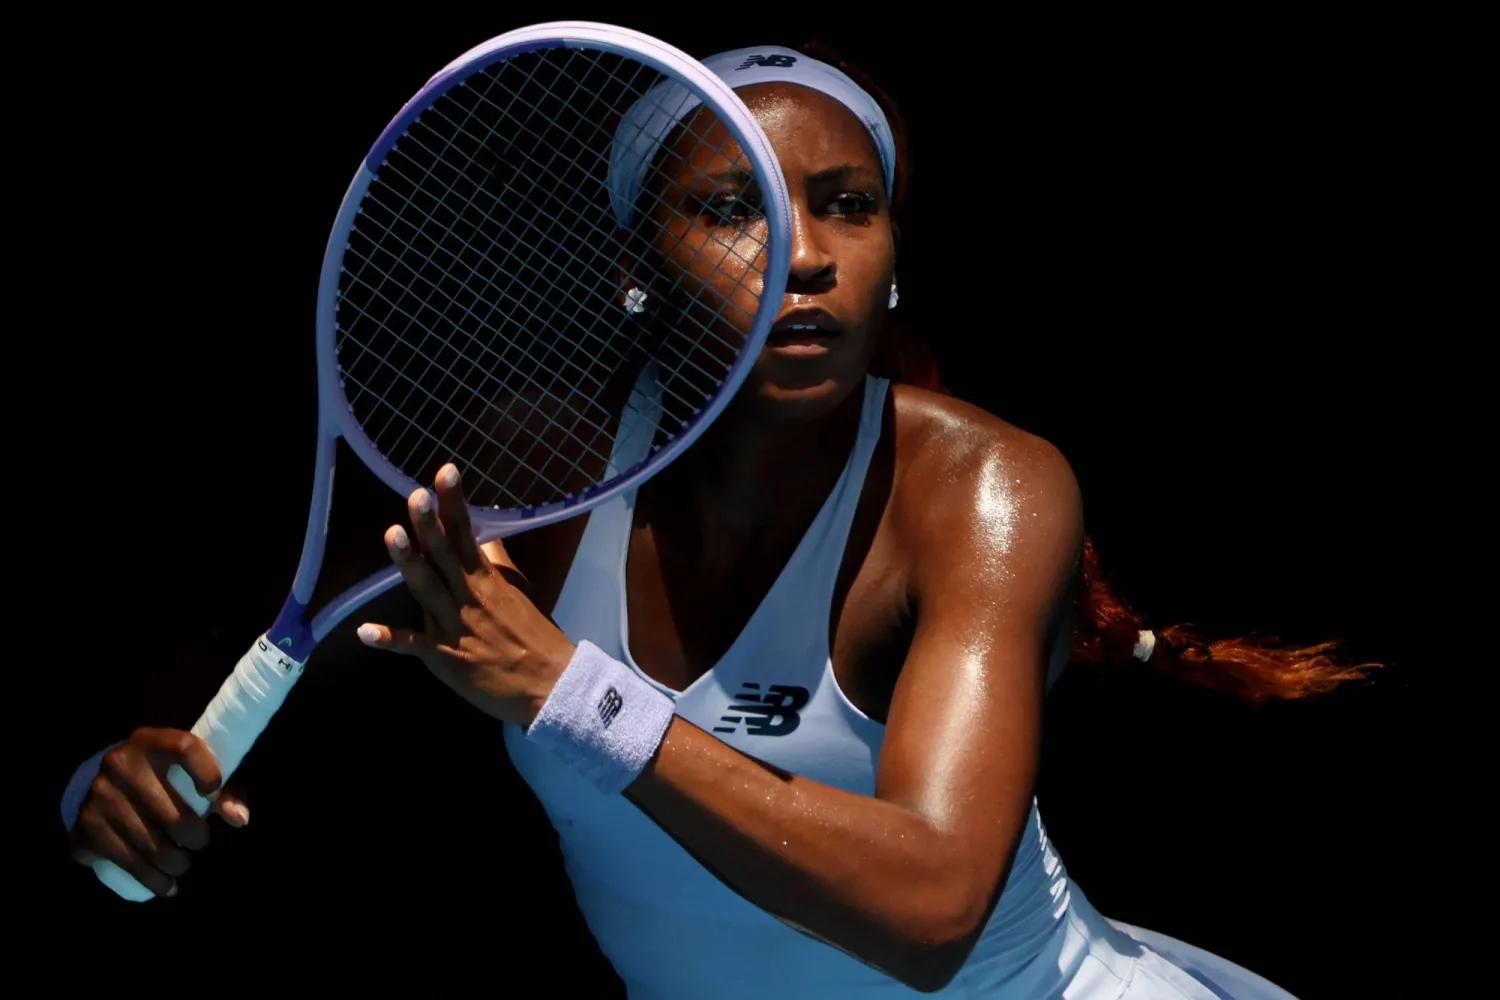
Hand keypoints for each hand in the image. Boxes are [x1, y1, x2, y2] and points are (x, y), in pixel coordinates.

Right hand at [69, 728, 249, 897]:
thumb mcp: (191, 769)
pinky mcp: (86, 826)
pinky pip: (126, 861)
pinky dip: (151, 879)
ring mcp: (99, 796)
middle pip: (171, 813)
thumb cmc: (163, 775)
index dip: (206, 772)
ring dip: (175, 864)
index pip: (185, 747)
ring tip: (183, 864)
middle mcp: (121, 764)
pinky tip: (165, 885)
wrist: (101, 782)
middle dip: (195, 838)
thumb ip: (226, 789)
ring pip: (150, 844)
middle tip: (200, 842)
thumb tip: (239, 818)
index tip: (213, 792)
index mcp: (152, 741)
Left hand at [357, 463, 574, 726]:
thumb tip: (489, 527)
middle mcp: (470, 596)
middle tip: (416, 495)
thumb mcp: (519, 590)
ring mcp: (456, 626)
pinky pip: (414, 647)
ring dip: (408, 562)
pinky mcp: (446, 658)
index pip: (468, 533)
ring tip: (392, 534)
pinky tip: (364, 632)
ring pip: (427, 589)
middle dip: (430, 524)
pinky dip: (390, 640)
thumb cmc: (534, 635)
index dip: (454, 503)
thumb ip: (498, 559)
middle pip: (445, 554)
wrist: (550, 684)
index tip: (445, 471)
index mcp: (487, 578)